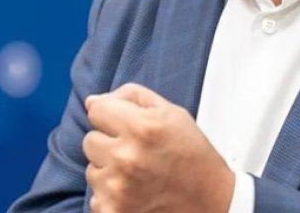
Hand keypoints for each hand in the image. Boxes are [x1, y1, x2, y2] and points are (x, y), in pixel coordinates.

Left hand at [83, 83, 234, 212]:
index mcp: (142, 128)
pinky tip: (134, 192)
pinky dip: (111, 195)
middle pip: (89, 140)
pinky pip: (96, 196)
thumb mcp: (171, 113)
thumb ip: (131, 97)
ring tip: (137, 174)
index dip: (112, 116)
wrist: (209, 201)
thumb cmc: (191, 155)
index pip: (96, 111)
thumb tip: (92, 101)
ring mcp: (118, 188)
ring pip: (91, 169)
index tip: (126, 126)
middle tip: (136, 152)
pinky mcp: (112, 211)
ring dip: (109, 170)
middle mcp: (127, 158)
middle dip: (109, 143)